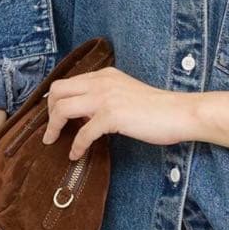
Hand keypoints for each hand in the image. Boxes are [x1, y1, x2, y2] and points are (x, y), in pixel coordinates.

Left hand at [40, 67, 196, 158]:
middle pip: (57, 91)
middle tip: (52, 129)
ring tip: (53, 141)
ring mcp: (105, 98)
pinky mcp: (111, 116)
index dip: (55, 101)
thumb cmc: (158, 108)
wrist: (179, 113)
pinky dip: (76, 146)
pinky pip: (82, 133)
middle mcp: (101, 82)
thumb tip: (83, 115)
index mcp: (105, 75)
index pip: (67, 82)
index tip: (55, 117)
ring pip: (62, 109)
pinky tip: (76, 154)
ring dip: (53, 128)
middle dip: (49, 112)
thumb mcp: (126, 93)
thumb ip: (105, 97)